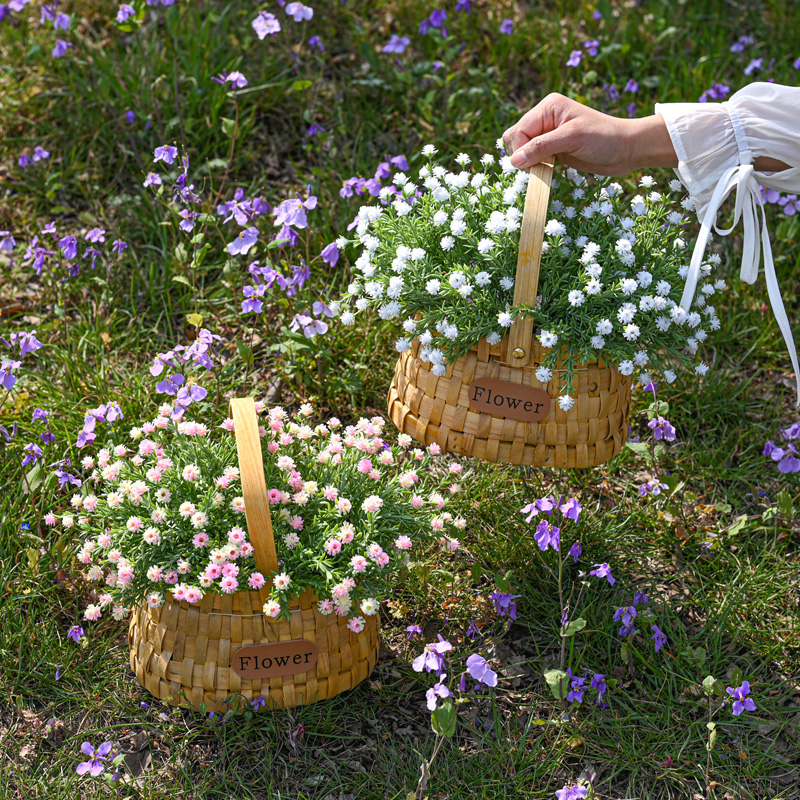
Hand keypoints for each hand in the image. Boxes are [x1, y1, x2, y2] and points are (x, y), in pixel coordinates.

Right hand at [503, 93, 677, 175]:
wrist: (626, 150)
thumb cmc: (604, 138)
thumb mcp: (572, 139)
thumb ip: (542, 148)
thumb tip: (514, 161)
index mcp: (548, 107)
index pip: (519, 131)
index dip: (520, 150)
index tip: (532, 165)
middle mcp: (545, 118)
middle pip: (515, 139)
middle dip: (521, 155)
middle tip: (539, 166)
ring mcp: (548, 134)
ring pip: (521, 150)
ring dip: (527, 163)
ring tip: (546, 168)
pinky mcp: (553, 149)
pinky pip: (532, 159)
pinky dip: (535, 168)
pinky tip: (548, 170)